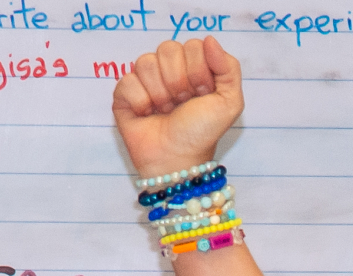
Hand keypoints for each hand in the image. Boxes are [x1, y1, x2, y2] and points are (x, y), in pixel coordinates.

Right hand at [112, 37, 243, 177]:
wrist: (177, 159)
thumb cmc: (202, 132)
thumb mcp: (229, 103)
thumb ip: (229, 69)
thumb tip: (209, 39)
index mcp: (194, 67)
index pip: (192, 45)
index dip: (199, 70)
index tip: (203, 93)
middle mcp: (168, 70)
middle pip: (168, 49)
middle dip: (180, 81)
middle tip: (183, 103)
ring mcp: (144, 79)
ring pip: (145, 62)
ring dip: (160, 93)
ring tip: (166, 110)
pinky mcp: (123, 92)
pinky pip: (128, 80)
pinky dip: (141, 102)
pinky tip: (147, 114)